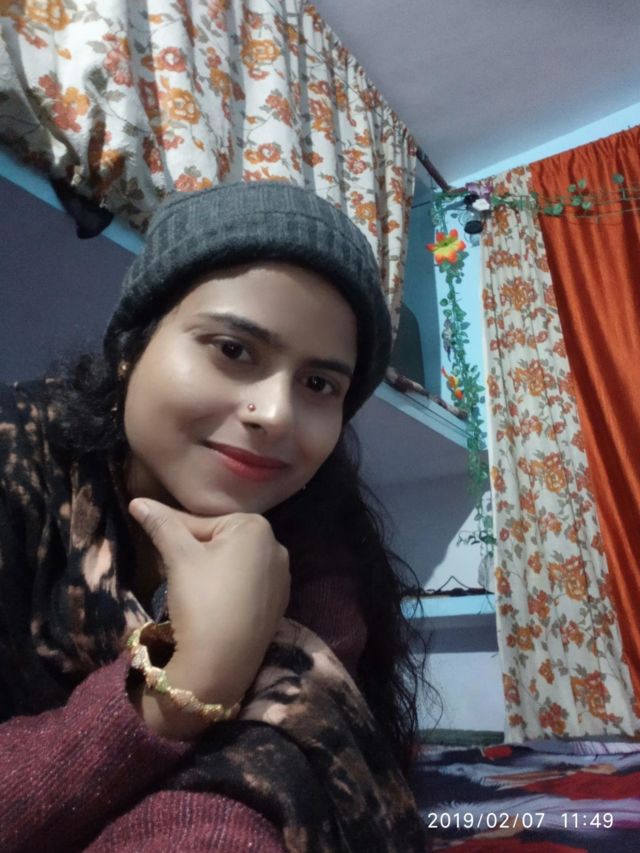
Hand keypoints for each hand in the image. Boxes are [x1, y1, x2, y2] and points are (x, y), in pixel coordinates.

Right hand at [127, 498, 289, 737]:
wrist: (221, 663)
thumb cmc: (201, 599)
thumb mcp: (179, 557)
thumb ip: (161, 524)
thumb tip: (138, 502)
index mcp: (256, 527)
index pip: (203, 521)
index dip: (173, 530)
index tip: (151, 532)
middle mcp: (277, 547)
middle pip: (221, 541)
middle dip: (194, 550)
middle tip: (170, 567)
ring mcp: (281, 578)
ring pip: (233, 564)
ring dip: (210, 568)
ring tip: (187, 588)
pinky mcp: (277, 605)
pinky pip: (246, 586)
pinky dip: (227, 588)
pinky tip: (210, 604)